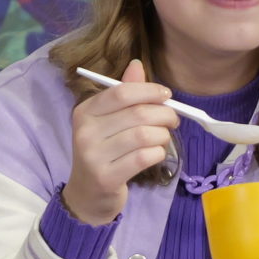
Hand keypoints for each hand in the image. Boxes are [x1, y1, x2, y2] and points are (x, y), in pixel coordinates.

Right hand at [62, 58, 176, 225]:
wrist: (87, 195)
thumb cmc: (103, 152)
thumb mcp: (108, 121)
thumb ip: (124, 95)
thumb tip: (137, 64)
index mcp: (84, 112)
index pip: (121, 93)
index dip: (149, 90)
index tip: (166, 95)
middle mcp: (85, 132)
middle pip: (137, 113)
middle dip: (164, 114)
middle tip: (173, 120)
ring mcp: (93, 156)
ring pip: (144, 135)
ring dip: (163, 135)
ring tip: (163, 138)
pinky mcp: (106, 177)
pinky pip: (144, 157)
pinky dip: (158, 153)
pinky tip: (156, 154)